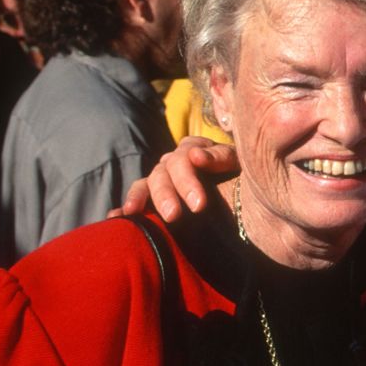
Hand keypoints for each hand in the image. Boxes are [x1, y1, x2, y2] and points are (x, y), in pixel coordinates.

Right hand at [117, 136, 238, 221]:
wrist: (249, 206)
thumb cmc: (247, 181)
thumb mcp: (241, 165)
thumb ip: (221, 157)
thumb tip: (194, 156)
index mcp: (196, 150)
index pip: (184, 157)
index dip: (188, 179)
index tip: (199, 204)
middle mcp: (176, 162)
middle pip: (164, 172)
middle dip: (167, 194)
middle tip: (175, 216)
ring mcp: (164, 181)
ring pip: (147, 184)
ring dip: (141, 198)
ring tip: (135, 212)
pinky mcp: (156, 200)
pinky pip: (136, 200)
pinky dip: (125, 207)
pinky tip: (116, 216)